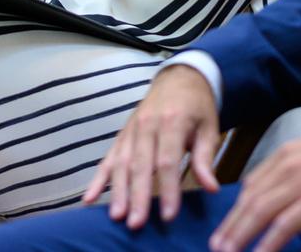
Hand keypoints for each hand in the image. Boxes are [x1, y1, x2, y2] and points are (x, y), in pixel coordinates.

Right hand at [82, 63, 220, 227]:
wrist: (179, 78)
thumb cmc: (197, 107)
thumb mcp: (209, 127)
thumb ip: (206, 158)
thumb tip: (211, 188)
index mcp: (171, 122)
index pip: (166, 160)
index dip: (167, 189)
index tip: (168, 215)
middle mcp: (146, 125)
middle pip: (140, 164)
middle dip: (137, 196)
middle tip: (135, 223)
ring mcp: (131, 130)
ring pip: (121, 163)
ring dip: (117, 191)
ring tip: (116, 215)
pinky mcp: (122, 135)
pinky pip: (107, 157)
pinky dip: (98, 178)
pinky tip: (89, 198)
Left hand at [209, 110, 300, 251]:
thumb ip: (292, 172)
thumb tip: (279, 193)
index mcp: (284, 156)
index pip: (251, 185)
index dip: (236, 210)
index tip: (228, 226)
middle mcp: (286, 167)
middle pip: (249, 201)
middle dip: (230, 226)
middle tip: (216, 246)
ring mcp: (300, 183)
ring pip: (259, 212)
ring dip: (239, 236)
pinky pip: (284, 225)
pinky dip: (267, 243)